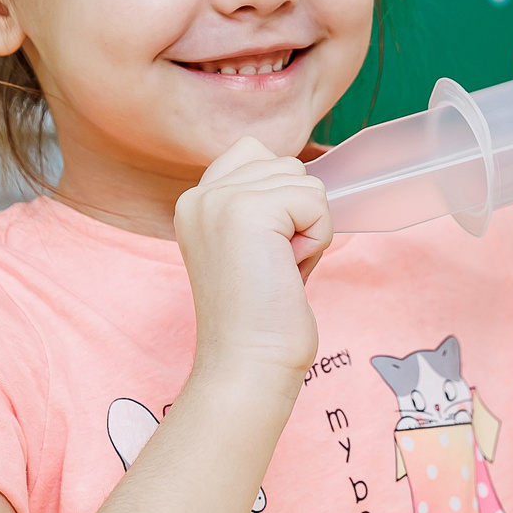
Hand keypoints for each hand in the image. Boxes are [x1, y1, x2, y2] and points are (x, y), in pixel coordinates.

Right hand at [174, 137, 332, 379]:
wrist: (248, 361)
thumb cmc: (262, 314)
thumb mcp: (256, 244)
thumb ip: (266, 204)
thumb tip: (305, 175)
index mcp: (196, 201)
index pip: (255, 152)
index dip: (282, 195)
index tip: (267, 248)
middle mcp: (200, 194)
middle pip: (288, 166)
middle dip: (299, 217)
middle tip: (273, 265)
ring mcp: (220, 200)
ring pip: (306, 183)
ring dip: (310, 228)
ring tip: (279, 268)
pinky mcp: (247, 211)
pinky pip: (315, 202)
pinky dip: (317, 239)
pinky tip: (288, 270)